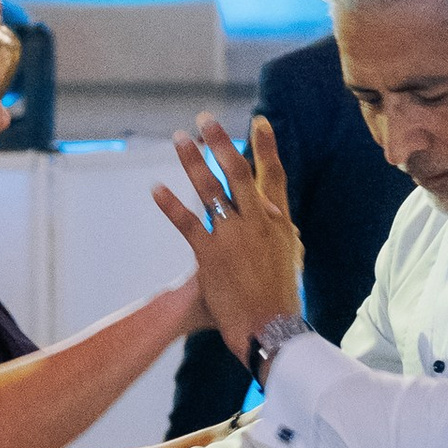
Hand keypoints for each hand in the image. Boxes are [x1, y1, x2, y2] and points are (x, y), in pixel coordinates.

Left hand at [152, 113, 301, 361]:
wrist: (271, 328)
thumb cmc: (281, 298)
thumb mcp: (291, 259)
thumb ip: (282, 233)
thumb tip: (279, 218)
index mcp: (279, 222)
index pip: (274, 175)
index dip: (266, 147)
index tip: (259, 121)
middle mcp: (257, 222)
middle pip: (239, 172)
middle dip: (222, 142)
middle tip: (206, 119)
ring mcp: (233, 236)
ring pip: (211, 190)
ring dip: (194, 161)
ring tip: (180, 138)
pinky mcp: (210, 254)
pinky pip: (187, 223)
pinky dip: (171, 205)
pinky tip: (156, 188)